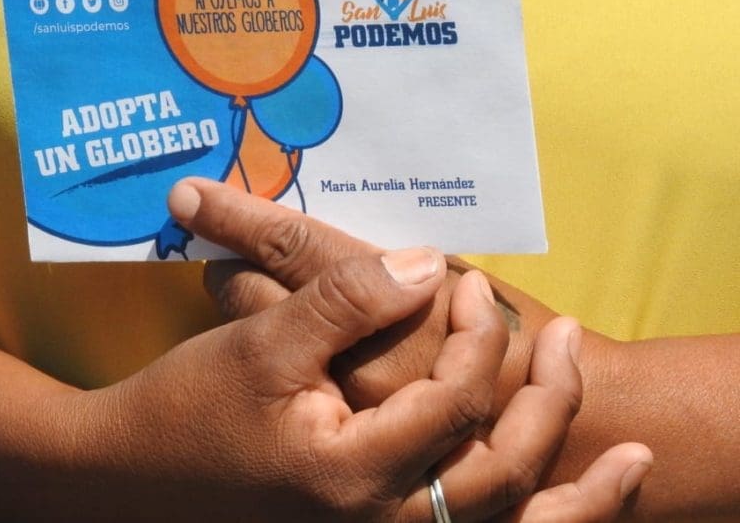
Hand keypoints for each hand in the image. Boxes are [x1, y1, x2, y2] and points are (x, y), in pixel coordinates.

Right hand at [162, 178, 651, 520]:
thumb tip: (426, 264)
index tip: (466, 283)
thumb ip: (345, 301)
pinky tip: (565, 507)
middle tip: (565, 340)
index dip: (472, 335)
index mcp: (349, 476)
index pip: (454, 405)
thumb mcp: (260, 344)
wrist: (133, 481)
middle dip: (548, 404)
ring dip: (577, 499)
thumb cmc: (188, 410)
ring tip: (631, 461)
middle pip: (500, 475)